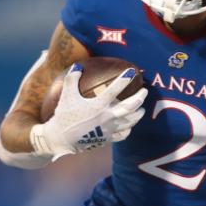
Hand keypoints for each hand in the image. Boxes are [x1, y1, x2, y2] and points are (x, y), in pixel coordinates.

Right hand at [30, 65, 146, 159]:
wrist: (61, 139)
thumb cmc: (64, 116)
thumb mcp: (66, 96)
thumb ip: (72, 79)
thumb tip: (77, 66)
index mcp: (98, 105)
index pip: (115, 90)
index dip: (124, 80)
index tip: (132, 72)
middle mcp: (107, 117)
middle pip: (130, 106)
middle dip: (140, 97)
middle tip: (145, 91)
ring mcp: (109, 129)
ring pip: (130, 121)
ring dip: (138, 114)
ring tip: (142, 108)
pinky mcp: (107, 139)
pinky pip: (123, 134)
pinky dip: (129, 128)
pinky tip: (130, 125)